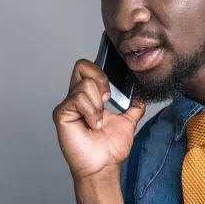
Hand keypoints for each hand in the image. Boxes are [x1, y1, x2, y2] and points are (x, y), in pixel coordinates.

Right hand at [52, 37, 145, 179]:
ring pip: (84, 84)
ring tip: (98, 120)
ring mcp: (68, 104)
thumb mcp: (127, 122)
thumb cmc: (109, 148)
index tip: (108, 37)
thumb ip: (133, 106)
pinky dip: (90, 111)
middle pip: (83, 65)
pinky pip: (77, 99)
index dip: (99, 52)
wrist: (103, 166)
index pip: (91, 67)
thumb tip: (142, 94)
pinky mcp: (62, 114)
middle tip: (108, 98)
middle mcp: (77, 96)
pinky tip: (92, 124)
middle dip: (100, 78)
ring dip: (98, 104)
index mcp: (91, 95)